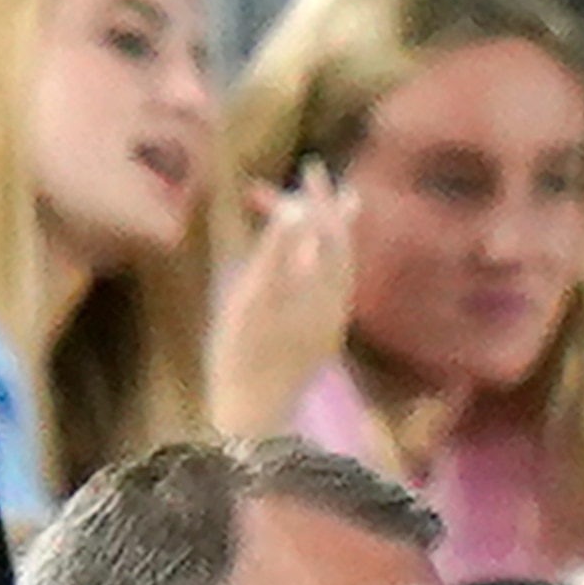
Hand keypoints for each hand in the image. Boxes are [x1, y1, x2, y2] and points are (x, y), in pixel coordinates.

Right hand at [206, 158, 357, 439]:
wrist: (255, 417)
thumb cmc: (243, 357)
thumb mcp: (253, 299)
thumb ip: (276, 252)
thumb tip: (296, 206)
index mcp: (321, 285)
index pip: (325, 226)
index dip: (315, 196)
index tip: (305, 167)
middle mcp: (334, 299)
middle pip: (337, 242)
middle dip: (324, 207)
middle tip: (315, 175)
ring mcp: (329, 321)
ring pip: (339, 265)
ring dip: (332, 232)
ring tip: (339, 205)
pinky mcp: (319, 340)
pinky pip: (332, 287)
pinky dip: (327, 261)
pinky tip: (316, 265)